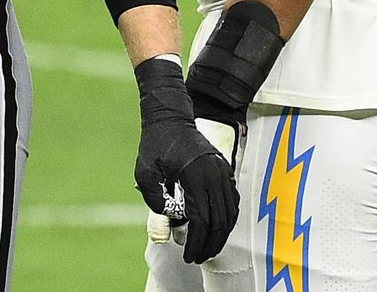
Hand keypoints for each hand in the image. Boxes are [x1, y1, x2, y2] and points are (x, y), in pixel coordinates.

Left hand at [133, 57, 237, 264]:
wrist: (170, 119)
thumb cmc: (155, 145)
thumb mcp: (144, 171)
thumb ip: (154, 197)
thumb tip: (170, 218)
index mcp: (194, 176)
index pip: (200, 219)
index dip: (196, 241)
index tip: (189, 255)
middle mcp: (214, 175)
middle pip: (219, 221)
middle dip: (210, 243)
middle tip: (198, 257)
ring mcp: (223, 172)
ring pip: (229, 213)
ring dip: (221, 235)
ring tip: (208, 248)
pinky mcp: (225, 170)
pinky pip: (232, 201)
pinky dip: (228, 219)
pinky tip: (218, 230)